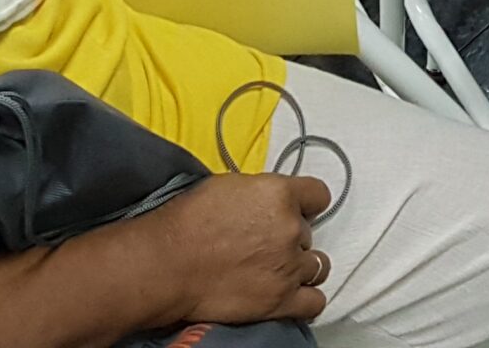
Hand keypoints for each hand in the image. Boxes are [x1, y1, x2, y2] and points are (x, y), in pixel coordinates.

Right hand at [133, 173, 331, 325]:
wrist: (170, 263)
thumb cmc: (189, 221)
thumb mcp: (230, 187)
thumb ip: (261, 194)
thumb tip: (269, 203)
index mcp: (280, 194)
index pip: (319, 194)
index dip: (307, 203)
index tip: (297, 209)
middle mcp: (292, 229)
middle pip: (309, 233)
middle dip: (290, 237)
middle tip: (263, 244)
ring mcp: (290, 267)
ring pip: (317, 266)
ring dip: (299, 267)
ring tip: (275, 270)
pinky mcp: (282, 301)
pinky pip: (315, 302)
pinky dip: (305, 298)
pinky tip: (289, 294)